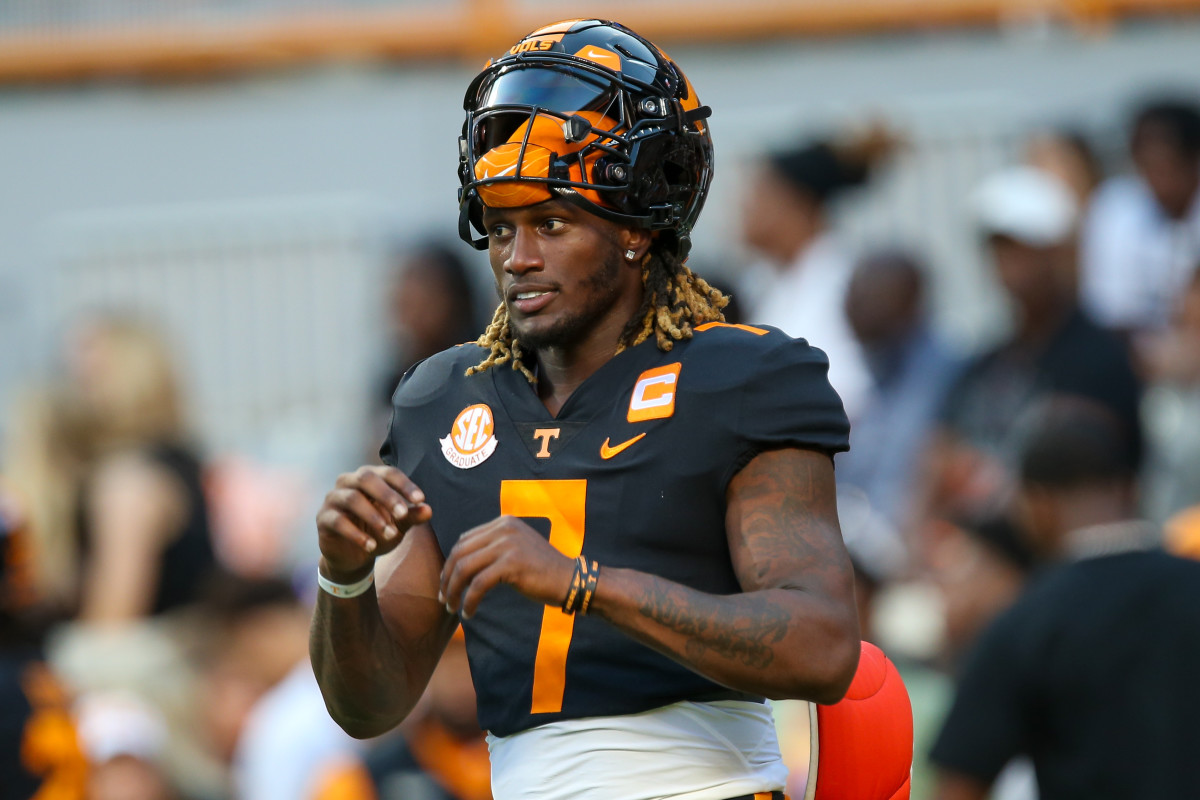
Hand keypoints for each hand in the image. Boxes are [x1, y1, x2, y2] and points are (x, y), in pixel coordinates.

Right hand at [316, 466, 431, 580]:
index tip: (420, 499)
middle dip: (387, 495)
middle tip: (403, 513)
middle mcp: (348, 482)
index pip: (387, 473)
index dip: (404, 484)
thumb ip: (411, 516)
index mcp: (369, 477)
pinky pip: (338, 521)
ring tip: (390, 534)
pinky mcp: (323, 518)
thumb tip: (428, 510)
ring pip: (352, 498)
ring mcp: (333, 498)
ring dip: (374, 517)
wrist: (353, 556)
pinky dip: (357, 534)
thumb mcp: (398, 525)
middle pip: (366, 478)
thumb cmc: (378, 531)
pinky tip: (371, 546)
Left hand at [439, 515, 574, 618]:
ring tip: (452, 608)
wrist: (570, 579)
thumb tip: (460, 563)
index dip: (451, 563)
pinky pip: (479, 584)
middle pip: (460, 553)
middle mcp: (504, 528)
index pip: (465, 540)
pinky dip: (469, 601)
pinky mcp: (512, 564)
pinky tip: (469, 613)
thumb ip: (493, 548)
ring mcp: (508, 544)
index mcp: (503, 522)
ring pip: (465, 568)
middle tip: (443, 599)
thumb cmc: (542, 570)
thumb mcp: (516, 549)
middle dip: (447, 578)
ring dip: (453, 591)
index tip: (446, 584)